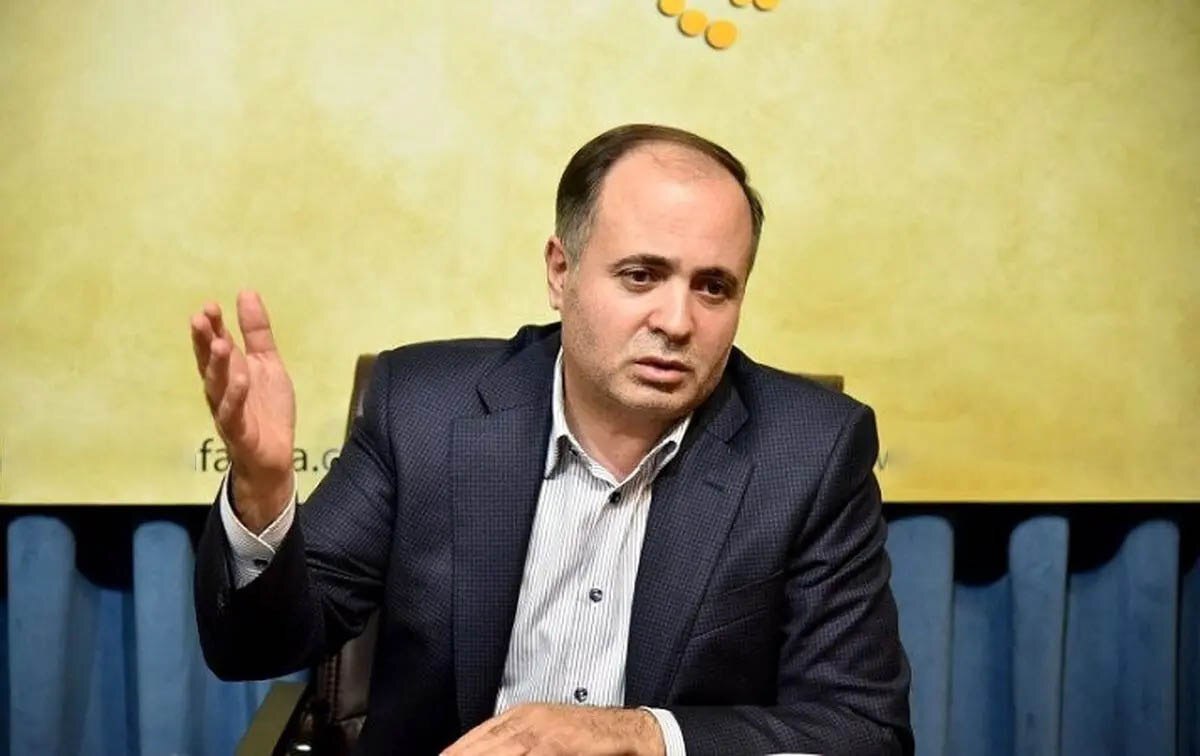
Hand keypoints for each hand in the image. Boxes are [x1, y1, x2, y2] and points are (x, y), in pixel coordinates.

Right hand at [190, 290, 295, 531]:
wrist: (274, 456)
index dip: (212, 327)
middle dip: (204, 341)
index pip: (216, 345)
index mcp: (229, 372)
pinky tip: (240, 380)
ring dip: (217, 365)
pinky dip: (235, 397)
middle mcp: (222, 390)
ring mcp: (228, 411)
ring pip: (217, 387)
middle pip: (209, 363)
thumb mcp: (268, 364)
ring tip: (220, 343)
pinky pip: (232, 414)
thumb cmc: (266, 408)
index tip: (210, 305)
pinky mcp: (238, 432)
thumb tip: (246, 293)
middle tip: (200, 317)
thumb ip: (257, 332)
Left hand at [442, 703, 665, 755]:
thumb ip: (522, 745)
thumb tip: (495, 749)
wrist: (632, 732)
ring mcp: (545, 728)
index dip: (458, 751)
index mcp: (521, 716)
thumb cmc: (589, 739)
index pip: (478, 738)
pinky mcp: (562, 741)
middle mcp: (528, 718)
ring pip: (504, 749)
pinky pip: (533, 755)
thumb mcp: (548, 738)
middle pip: (484, 745)